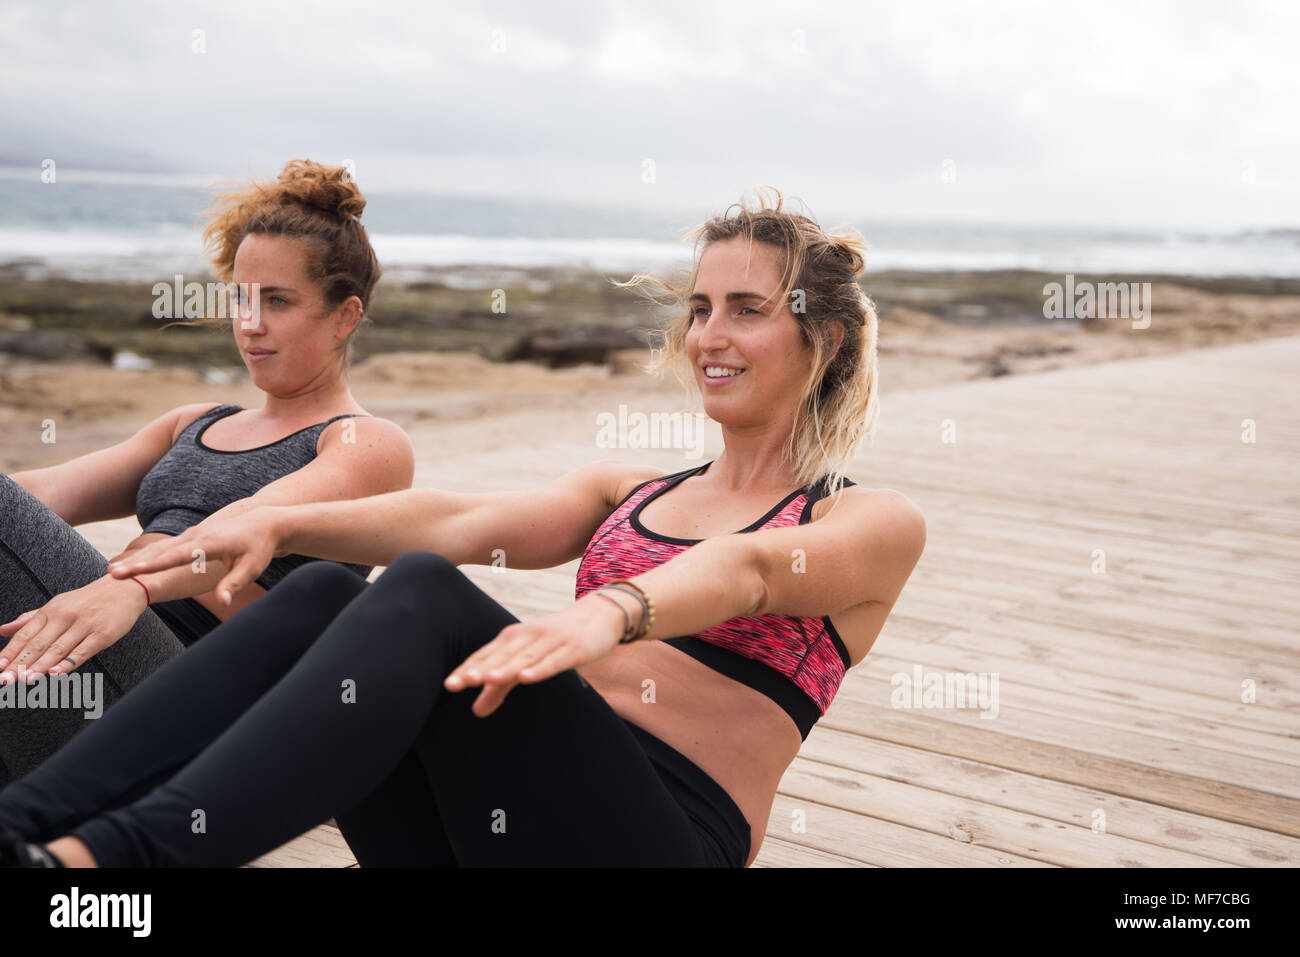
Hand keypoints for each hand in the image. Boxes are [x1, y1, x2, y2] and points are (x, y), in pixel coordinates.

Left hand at [0, 576, 149, 682]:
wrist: (125, 587)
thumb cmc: (89, 600)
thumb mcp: (58, 604)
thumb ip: (30, 619)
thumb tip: (1, 630)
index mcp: (50, 610)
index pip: (25, 635)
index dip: (10, 652)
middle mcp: (65, 616)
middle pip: (38, 644)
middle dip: (20, 664)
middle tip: (5, 680)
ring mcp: (84, 625)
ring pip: (58, 649)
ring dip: (40, 666)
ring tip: (24, 679)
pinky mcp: (103, 634)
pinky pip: (83, 651)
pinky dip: (68, 663)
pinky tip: (56, 673)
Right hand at [108, 506, 283, 605]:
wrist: (263, 521)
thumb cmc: (259, 548)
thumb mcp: (251, 568)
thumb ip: (233, 584)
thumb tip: (222, 603)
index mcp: (208, 544)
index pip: (175, 557)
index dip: (153, 566)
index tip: (133, 572)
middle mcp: (195, 537)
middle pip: (160, 552)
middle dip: (136, 564)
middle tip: (112, 575)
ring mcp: (191, 536)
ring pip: (159, 548)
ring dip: (137, 559)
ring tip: (113, 572)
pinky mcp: (191, 538)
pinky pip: (165, 547)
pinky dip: (147, 554)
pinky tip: (132, 563)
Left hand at [443, 593, 629, 716]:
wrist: (599, 616)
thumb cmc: (557, 641)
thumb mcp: (527, 662)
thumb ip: (501, 686)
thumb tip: (476, 711)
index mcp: (513, 638)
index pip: (486, 656)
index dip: (468, 669)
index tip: (449, 685)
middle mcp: (528, 637)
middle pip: (500, 656)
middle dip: (478, 669)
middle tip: (456, 684)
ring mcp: (551, 642)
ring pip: (524, 657)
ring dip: (505, 668)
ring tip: (486, 679)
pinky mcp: (572, 649)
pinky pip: (554, 661)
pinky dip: (540, 668)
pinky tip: (526, 677)